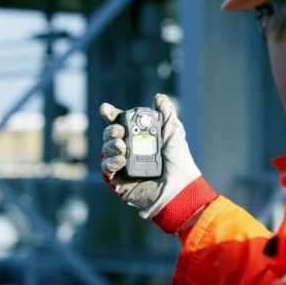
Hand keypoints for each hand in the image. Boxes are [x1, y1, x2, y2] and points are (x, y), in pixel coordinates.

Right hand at [100, 94, 216, 233]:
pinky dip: (110, 162)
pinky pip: (106, 170)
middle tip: (120, 130)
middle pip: (109, 135)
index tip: (106, 110)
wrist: (179, 186)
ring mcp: (123, 166)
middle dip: (110, 130)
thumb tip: (159, 98)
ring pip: (106, 150)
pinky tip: (120, 159)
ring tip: (122, 146)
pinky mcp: (119, 182)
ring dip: (110, 145)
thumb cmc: (179, 161)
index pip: (119, 123)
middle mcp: (129, 150)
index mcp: (139, 137)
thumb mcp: (174, 132)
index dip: (110, 115)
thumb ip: (166, 113)